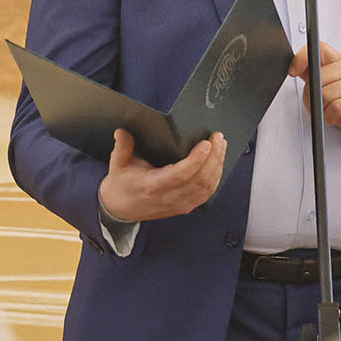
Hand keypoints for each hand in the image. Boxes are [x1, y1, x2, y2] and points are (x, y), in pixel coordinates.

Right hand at [98, 128, 226, 222]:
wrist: (120, 209)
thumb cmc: (121, 185)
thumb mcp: (118, 164)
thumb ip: (122, 146)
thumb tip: (122, 131)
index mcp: (153, 186)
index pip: (181, 175)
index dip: (197, 160)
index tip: (206, 144)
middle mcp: (169, 198)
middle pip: (200, 180)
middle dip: (214, 157)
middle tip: (218, 138)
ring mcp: (179, 205)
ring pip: (207, 187)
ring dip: (218, 165)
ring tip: (222, 146)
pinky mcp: (185, 207)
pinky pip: (207, 193)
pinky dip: (216, 177)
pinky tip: (218, 163)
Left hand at [290, 41, 340, 145]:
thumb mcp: (329, 87)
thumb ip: (313, 77)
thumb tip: (294, 69)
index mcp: (339, 62)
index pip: (319, 48)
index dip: (302, 57)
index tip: (292, 71)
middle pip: (317, 78)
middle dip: (311, 96)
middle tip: (318, 105)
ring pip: (325, 94)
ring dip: (322, 109)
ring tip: (330, 112)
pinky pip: (335, 107)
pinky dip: (331, 117)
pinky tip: (336, 117)